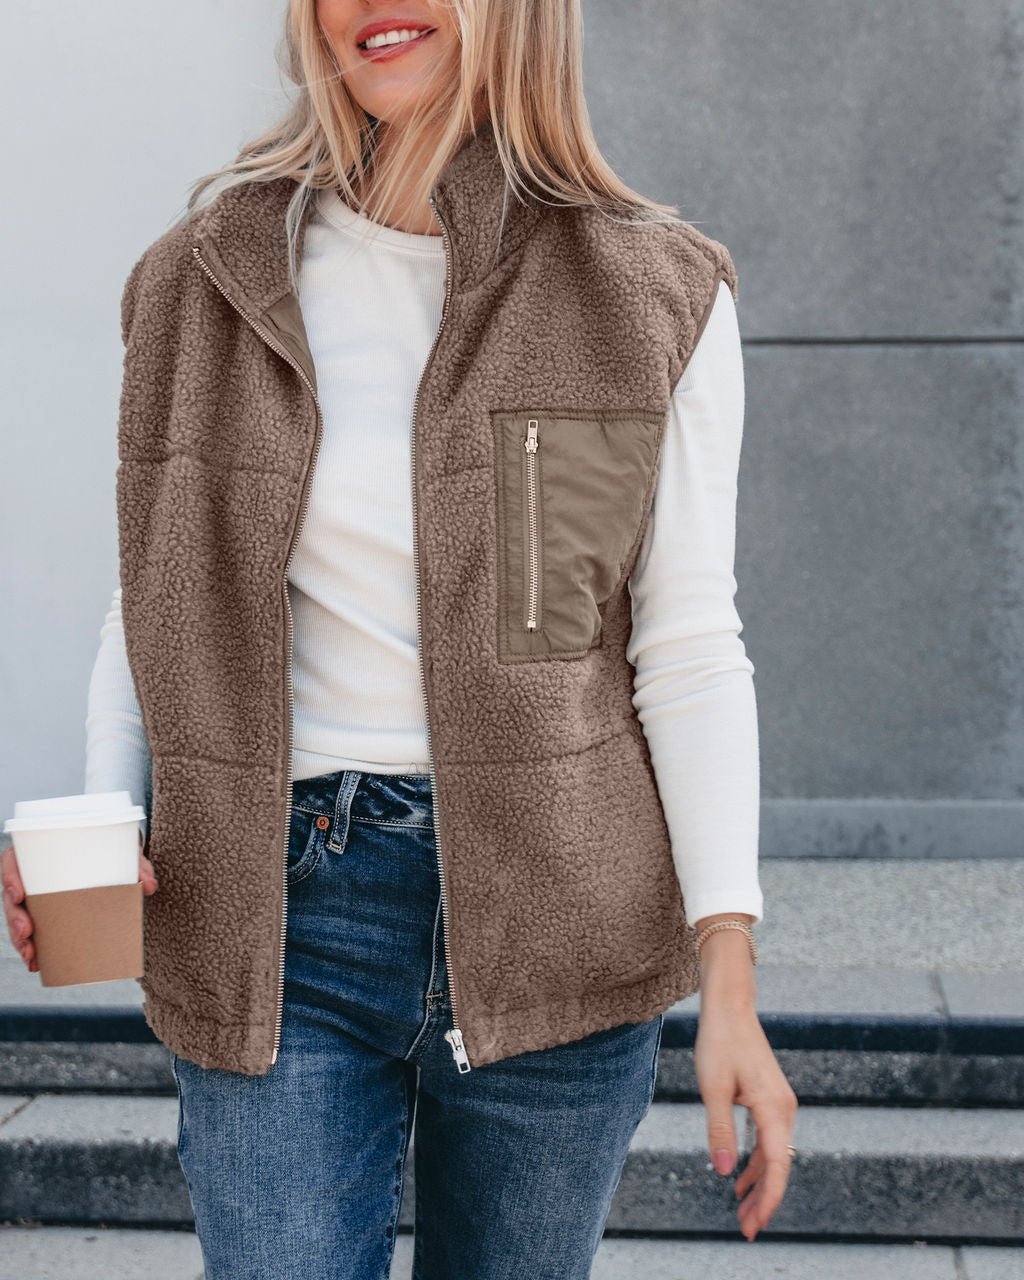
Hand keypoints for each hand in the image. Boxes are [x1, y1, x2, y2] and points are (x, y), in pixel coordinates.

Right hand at [2, 830, 158, 972]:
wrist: (118, 853)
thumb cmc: (114, 847)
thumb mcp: (125, 849)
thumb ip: (138, 863)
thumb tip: (149, 886)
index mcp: (41, 850)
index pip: (13, 860)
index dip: (9, 877)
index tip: (19, 894)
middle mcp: (34, 873)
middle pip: (12, 896)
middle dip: (14, 918)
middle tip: (27, 933)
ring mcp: (39, 895)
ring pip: (18, 917)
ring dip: (20, 940)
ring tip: (32, 956)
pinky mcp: (48, 912)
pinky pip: (33, 930)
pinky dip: (33, 948)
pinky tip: (36, 963)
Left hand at [695, 996, 797, 1239]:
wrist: (730, 1008)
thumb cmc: (719, 1042)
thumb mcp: (712, 1088)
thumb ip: (719, 1130)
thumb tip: (723, 1172)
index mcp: (774, 1108)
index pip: (777, 1165)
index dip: (768, 1199)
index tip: (755, 1225)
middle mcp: (784, 1109)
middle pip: (779, 1165)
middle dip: (763, 1199)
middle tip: (745, 1230)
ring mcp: (780, 1104)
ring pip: (774, 1155)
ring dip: (759, 1183)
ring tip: (740, 1211)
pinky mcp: (770, 1099)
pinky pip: (768, 1140)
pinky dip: (756, 1162)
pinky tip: (740, 1179)